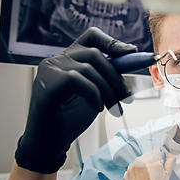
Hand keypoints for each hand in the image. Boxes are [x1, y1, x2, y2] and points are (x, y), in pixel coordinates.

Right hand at [16, 27, 137, 173]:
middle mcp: (58, 59)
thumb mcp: (96, 93)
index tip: (133, 52)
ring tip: (114, 108)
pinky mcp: (46, 83)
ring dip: (108, 90)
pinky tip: (97, 108)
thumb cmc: (71, 117)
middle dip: (116, 77)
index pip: (92, 37)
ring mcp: (50, 69)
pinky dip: (92, 93)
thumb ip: (107, 77)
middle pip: (95, 54)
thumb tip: (131, 63)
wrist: (49, 142)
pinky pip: (76, 79)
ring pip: (88, 68)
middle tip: (127, 97)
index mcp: (70, 58)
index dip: (113, 42)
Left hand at [123, 148, 176, 179]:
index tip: (164, 165)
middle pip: (149, 155)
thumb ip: (169, 164)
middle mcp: (140, 161)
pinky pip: (134, 168)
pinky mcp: (126, 174)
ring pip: (141, 161)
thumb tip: (171, 156)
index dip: (163, 158)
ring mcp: (132, 168)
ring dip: (145, 167)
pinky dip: (138, 172)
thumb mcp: (167, 179)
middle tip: (157, 175)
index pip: (159, 151)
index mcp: (152, 161)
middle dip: (154, 162)